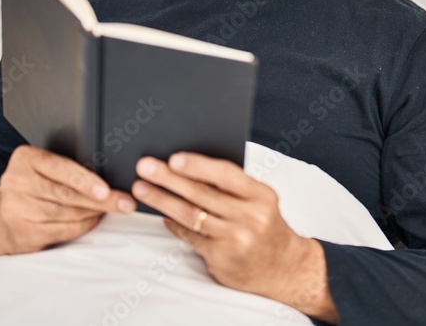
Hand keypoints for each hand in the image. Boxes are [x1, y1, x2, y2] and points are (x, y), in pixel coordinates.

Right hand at [0, 145, 134, 265]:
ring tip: (117, 208)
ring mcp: (17, 210)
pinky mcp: (23, 233)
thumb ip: (66, 167)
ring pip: (68, 213)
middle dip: (102, 199)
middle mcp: (16, 182)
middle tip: (126, 202)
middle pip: (67, 193)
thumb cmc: (33, 187)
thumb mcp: (43, 168)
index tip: (105, 189)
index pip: (59, 168)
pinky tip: (95, 219)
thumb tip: (112, 171)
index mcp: (25, 159)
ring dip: (96, 212)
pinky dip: (84, 225)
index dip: (84, 180)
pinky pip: (64, 230)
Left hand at [132, 153, 337, 321]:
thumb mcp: (260, 201)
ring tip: (142, 189)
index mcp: (261, 195)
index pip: (226, 175)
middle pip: (202, 194)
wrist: (282, 267)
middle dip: (169, 179)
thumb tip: (191, 166)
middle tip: (145, 168)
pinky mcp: (221, 258)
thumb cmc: (266, 226)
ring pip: (191, 215)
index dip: (198, 165)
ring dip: (162, 200)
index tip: (173, 158)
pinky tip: (162, 215)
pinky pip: (191, 237)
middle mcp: (250, 217)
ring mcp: (235, 239)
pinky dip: (174, 224)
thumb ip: (233, 186)